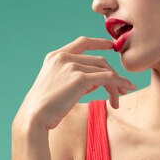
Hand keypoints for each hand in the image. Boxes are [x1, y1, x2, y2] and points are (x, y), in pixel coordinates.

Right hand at [13, 36, 136, 131]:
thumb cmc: (46, 107)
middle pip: (99, 60)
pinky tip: (125, 91)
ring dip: (117, 84)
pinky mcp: (80, 78)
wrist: (35, 117)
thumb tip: (98, 81)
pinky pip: (108, 78)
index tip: (112, 46)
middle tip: (122, 89)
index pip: (82, 43)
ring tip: (120, 98)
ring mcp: (72, 66)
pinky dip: (119, 83)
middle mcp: (64, 57)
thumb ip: (76, 78)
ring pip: (105, 70)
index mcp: (56, 56)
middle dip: (113, 74)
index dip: (99, 42)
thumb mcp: (59, 86)